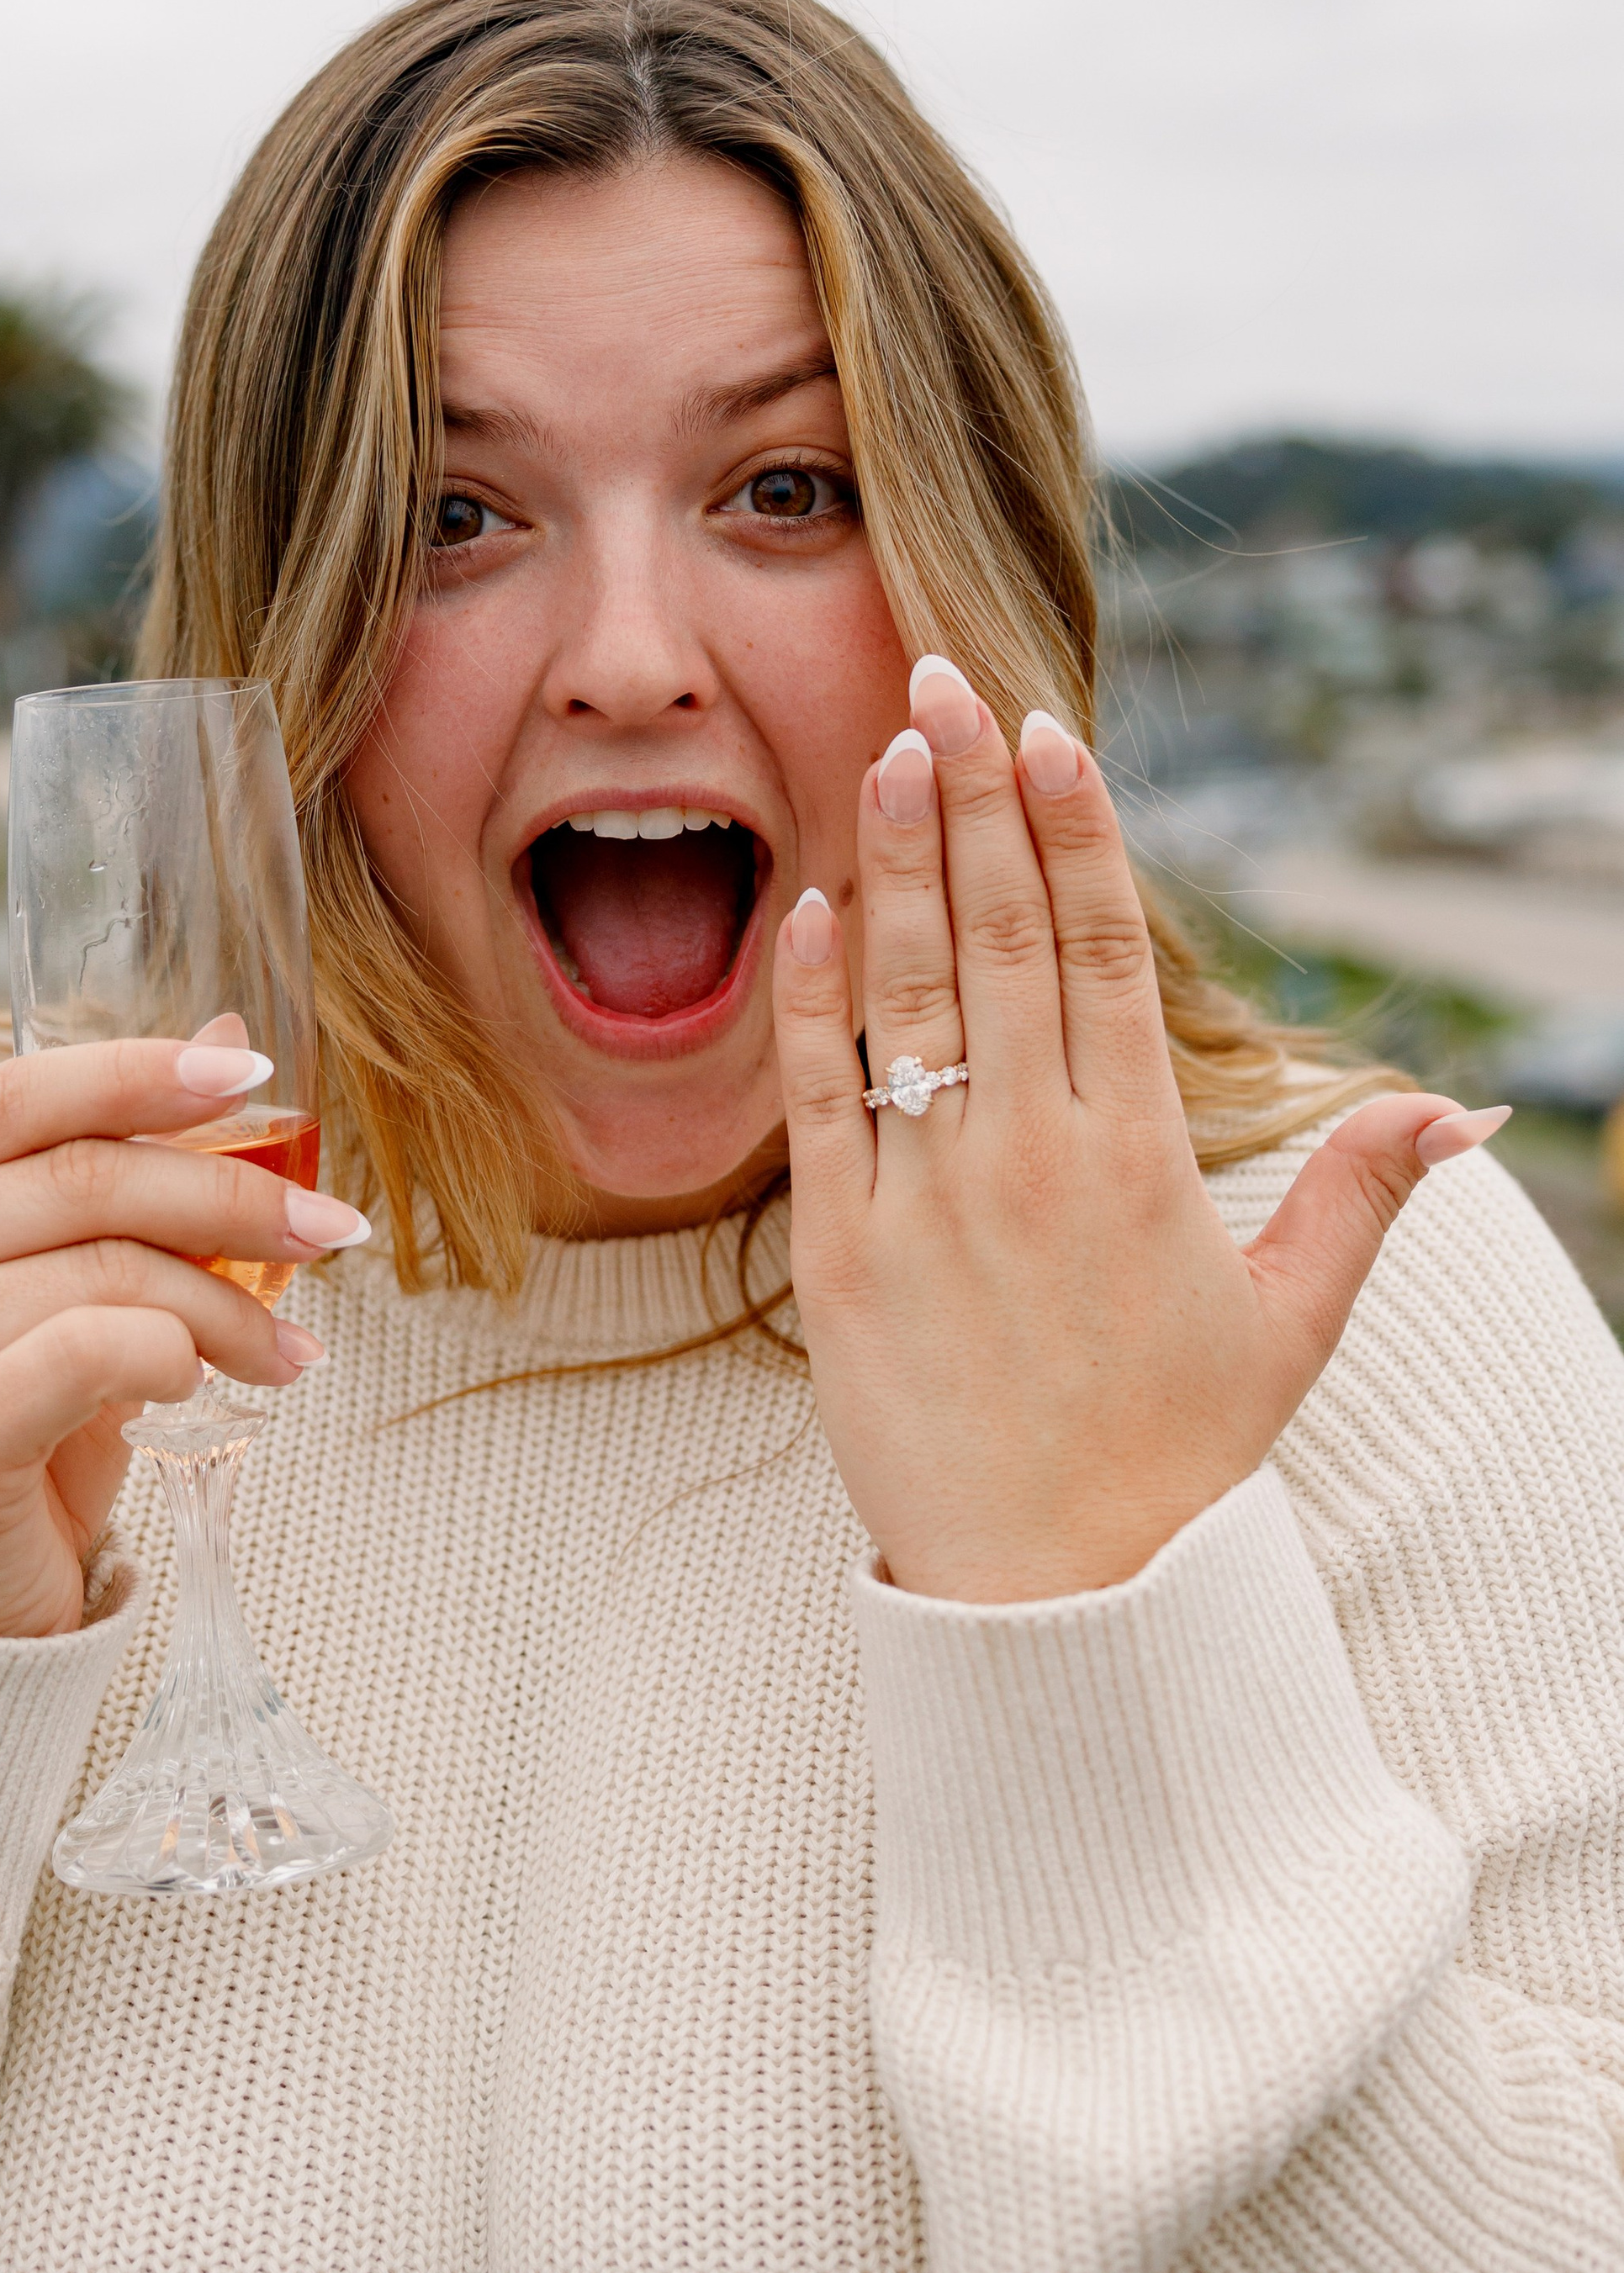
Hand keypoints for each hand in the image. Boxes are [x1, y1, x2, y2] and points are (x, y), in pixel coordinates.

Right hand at [0, 1035, 369, 1637]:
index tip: (256, 1075)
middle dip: (236, 1200)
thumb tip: (232, 1036)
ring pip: (110, 1272)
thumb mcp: (83, 1295)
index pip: (21, 1094)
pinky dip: (173, 1359)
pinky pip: (91, 1353)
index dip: (140, 1071)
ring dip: (231, 1310)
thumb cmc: (23, 1437)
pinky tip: (196, 1388)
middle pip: (90, 1179)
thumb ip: (137, 1176)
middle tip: (331, 1233)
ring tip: (287, 1355)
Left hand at [773, 658, 1507, 1603]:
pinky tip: (811, 906)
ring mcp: (930, 1200)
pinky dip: (813, 1000)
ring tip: (887, 751)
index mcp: (1143, 1155)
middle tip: (943, 675)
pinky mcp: (839, 1254)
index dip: (1075, 829)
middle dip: (975, 796)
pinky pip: (819, 1100)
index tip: (1049, 730)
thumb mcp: (1290, 1324)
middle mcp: (1035, 1157)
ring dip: (897, 863)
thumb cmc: (1178, 1456)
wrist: (1060, 1597)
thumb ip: (1359, 1198)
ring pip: (910, 996)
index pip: (1105, 950)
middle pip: (1002, 936)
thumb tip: (1461, 1114)